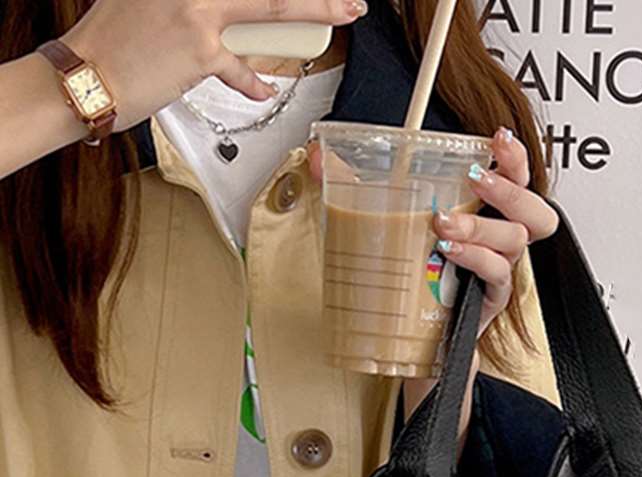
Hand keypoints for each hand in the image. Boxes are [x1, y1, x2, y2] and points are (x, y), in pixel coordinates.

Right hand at [62, 0, 368, 133]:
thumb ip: (191, 3)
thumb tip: (222, 10)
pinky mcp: (200, 50)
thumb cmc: (116, 41)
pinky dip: (255, 82)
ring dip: (312, 12)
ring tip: (339, 15)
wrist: (86, 74)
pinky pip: (243, 68)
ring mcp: (197, 10)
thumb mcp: (150, 0)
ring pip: (271, 7)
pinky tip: (264, 88)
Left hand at [307, 126, 558, 336]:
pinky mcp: (489, 301)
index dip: (514, 156)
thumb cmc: (408, 275)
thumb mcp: (383, 223)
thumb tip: (318, 155)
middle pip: (534, 211)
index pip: (517, 178)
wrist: (411, 339)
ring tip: (443, 223)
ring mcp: (496, 271)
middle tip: (475, 177)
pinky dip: (476, 259)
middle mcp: (498, 241)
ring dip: (480, 224)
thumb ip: (352, 184)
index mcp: (484, 213)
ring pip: (514, 240)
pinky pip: (496, 276)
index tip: (497, 138)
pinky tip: (451, 251)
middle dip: (509, 188)